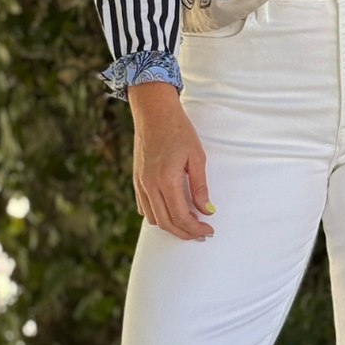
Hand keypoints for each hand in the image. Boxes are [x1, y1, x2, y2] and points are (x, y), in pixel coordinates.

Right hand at [127, 82, 214, 240]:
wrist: (154, 112)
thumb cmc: (178, 130)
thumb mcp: (197, 156)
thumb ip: (200, 186)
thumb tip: (207, 210)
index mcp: (166, 179)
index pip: (180, 217)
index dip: (195, 229)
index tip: (208, 230)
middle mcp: (149, 185)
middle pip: (166, 222)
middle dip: (185, 232)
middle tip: (201, 232)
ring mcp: (140, 183)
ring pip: (153, 218)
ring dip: (171, 225)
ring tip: (189, 222)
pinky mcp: (136, 180)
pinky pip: (145, 207)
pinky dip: (158, 215)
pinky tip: (172, 211)